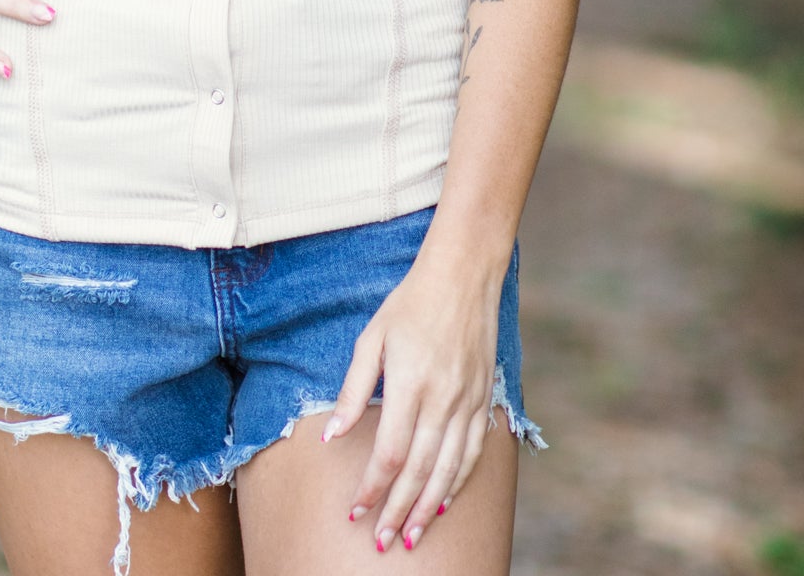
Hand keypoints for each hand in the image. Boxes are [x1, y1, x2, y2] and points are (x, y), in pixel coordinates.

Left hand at [322, 242, 503, 550]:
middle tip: (381, 541)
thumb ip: (353, 389)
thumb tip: (332, 436)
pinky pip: (472, 452)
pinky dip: (457, 482)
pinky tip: (443, 502)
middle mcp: (442, 400)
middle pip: (419, 471)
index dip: (371, 488)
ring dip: (427, 508)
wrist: (464, 276)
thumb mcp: (372, 338)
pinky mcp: (483, 399)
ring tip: (410, 536)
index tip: (355, 511)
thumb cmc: (410, 303)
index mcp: (410, 384)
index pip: (389, 454)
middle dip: (397, 509)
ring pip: (448, 470)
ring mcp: (467, 402)